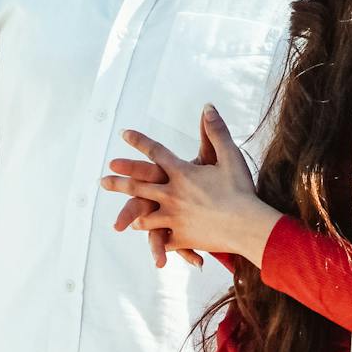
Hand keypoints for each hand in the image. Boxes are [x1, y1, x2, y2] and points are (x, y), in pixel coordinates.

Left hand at [100, 106, 282, 264]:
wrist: (249, 225)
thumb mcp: (230, 156)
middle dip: (119, 182)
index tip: (124, 134)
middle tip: (102, 180)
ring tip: (126, 221)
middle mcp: (171, 194)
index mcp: (181, 173)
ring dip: (136, 217)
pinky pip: (167, 240)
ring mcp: (174, 217)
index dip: (139, 141)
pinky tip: (155, 244)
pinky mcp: (182, 237)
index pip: (155, 152)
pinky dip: (161, 243)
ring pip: (147, 217)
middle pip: (138, 187)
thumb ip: (216, 132)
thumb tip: (208, 107)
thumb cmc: (242, 190)